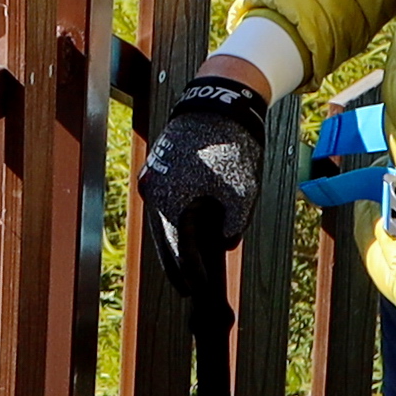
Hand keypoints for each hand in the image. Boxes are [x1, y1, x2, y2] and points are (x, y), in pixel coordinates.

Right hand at [140, 70, 272, 286]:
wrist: (215, 105)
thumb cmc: (231, 147)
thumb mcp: (243, 189)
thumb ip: (235, 223)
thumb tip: (225, 244)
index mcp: (173, 201)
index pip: (181, 248)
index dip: (192, 272)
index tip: (199, 290)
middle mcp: (154, 192)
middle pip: (164, 239)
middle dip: (176, 265)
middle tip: (186, 288)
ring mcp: (152, 179)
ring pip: (161, 222)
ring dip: (173, 244)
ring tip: (184, 267)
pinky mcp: (156, 169)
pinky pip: (162, 205)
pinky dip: (172, 223)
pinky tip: (182, 234)